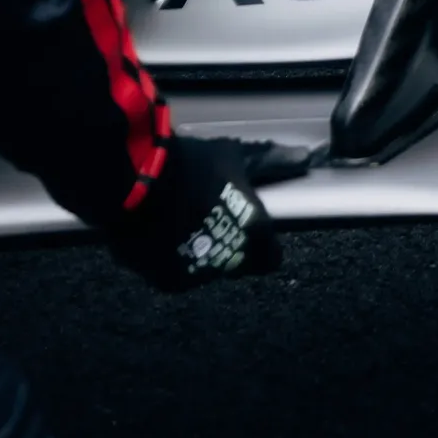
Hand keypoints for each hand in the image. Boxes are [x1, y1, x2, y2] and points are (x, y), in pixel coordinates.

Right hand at [109, 136, 303, 291]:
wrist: (134, 181)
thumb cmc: (189, 163)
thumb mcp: (231, 155)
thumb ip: (267, 162)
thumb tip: (303, 159)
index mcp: (253, 233)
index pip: (273, 257)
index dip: (262, 243)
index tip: (248, 227)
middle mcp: (231, 262)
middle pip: (239, 265)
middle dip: (230, 248)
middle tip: (211, 219)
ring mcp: (198, 277)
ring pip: (207, 272)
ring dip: (201, 254)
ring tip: (182, 223)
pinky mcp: (166, 282)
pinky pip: (177, 272)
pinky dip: (172, 258)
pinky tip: (161, 232)